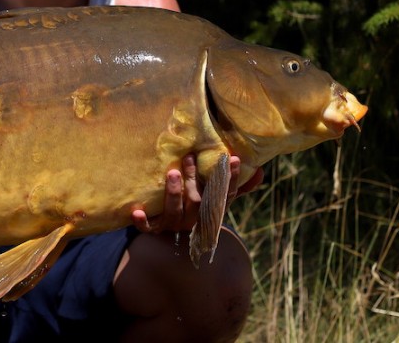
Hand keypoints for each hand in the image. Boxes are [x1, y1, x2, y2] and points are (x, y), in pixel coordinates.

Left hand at [131, 153, 263, 233]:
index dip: (230, 178)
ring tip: (172, 174)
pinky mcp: (156, 230)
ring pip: (175, 213)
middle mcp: (195, 219)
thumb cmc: (199, 209)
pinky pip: (149, 229)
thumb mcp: (218, 199)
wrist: (175, 241)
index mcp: (211, 210)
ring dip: (173, 194)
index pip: (225, 194)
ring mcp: (175, 226)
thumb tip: (261, 169)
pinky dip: (143, 223)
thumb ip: (238, 186)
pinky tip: (137, 212)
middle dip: (194, 180)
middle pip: (197, 201)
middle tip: (190, 157)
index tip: (233, 158)